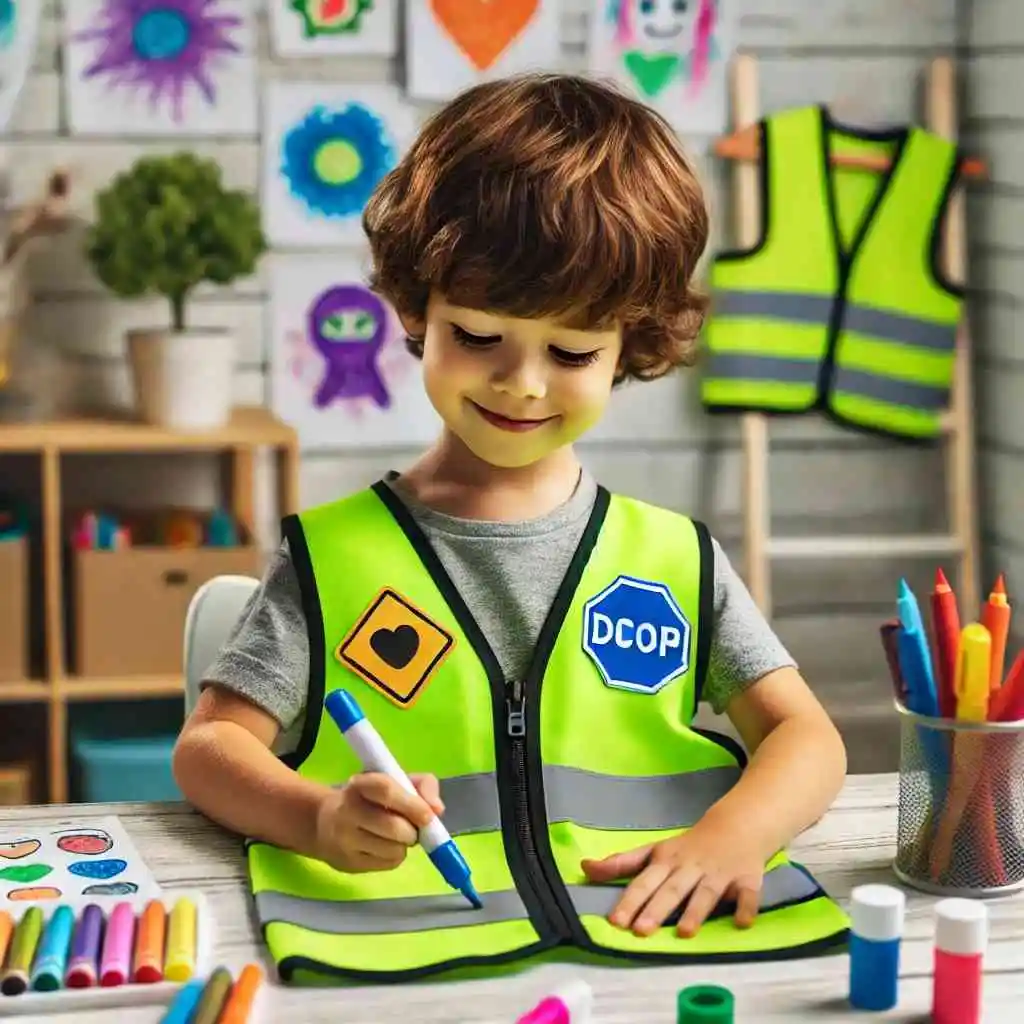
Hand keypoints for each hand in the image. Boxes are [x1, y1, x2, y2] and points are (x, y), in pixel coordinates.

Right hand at [314, 772, 443, 873]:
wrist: (325, 824)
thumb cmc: (370, 799)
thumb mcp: (395, 781)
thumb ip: (422, 787)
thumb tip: (437, 810)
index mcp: (360, 784)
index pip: (386, 790)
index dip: (412, 804)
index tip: (428, 816)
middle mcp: (348, 810)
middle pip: (393, 827)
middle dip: (412, 831)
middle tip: (413, 828)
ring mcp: (345, 839)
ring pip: (392, 849)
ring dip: (404, 845)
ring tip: (397, 836)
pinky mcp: (348, 863)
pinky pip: (387, 864)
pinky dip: (395, 857)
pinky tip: (385, 847)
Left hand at [580, 818, 763, 937]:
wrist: (735, 826)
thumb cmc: (686, 847)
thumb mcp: (653, 850)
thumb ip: (621, 863)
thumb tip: (584, 868)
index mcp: (666, 861)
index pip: (643, 881)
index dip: (629, 901)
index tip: (615, 921)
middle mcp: (690, 867)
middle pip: (671, 889)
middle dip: (656, 909)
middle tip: (641, 931)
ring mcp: (719, 874)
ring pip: (706, 893)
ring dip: (696, 911)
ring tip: (685, 933)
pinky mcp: (747, 880)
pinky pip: (748, 895)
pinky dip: (746, 908)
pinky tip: (742, 922)